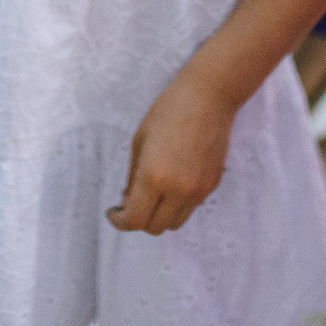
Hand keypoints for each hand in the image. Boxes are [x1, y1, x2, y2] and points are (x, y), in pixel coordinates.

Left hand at [108, 72, 235, 234]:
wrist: (209, 97)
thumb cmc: (168, 111)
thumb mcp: (139, 141)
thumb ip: (132, 177)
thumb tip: (128, 202)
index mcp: (154, 177)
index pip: (135, 220)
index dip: (120, 222)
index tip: (114, 212)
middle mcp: (178, 190)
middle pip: (155, 228)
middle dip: (139, 220)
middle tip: (130, 203)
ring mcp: (198, 191)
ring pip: (174, 223)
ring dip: (159, 216)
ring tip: (152, 196)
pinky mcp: (212, 185)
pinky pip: (190, 208)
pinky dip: (176, 205)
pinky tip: (171, 184)